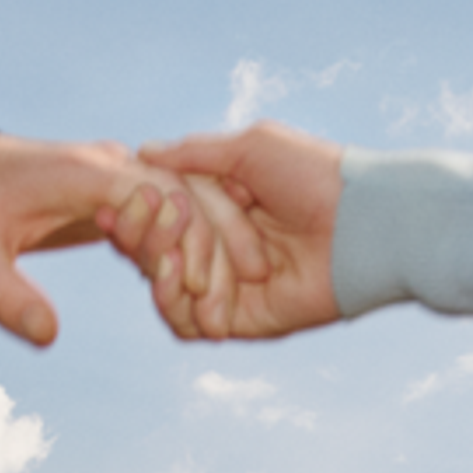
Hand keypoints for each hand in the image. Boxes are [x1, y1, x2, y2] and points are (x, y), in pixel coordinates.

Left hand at [0, 122, 213, 348]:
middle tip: (226, 316)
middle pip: (189, 196)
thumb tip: (49, 338)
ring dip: (213, 249)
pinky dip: (189, 248)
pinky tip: (198, 295)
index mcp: (81, 174)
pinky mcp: (116, 192)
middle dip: (218, 251)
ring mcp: (116, 174)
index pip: (160, 195)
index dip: (187, 240)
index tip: (199, 291)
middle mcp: (108, 166)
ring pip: (188, 202)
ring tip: (223, 312)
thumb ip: (7, 298)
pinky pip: (169, 213)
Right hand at [133, 123, 343, 339]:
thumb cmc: (313, 176)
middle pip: (155, 255)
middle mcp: (222, 248)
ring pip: (165, 290)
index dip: (134, 213)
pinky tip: (177, 276)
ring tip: (166, 251)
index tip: (112, 203)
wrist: (360, 222)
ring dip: (155, 269)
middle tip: (126, 224)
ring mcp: (229, 287)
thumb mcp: (250, 148)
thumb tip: (143, 153)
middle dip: (140, 240)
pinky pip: (186, 324)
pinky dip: (172, 302)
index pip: (160, 218)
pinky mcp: (241, 320)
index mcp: (223, 207)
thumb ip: (195, 153)